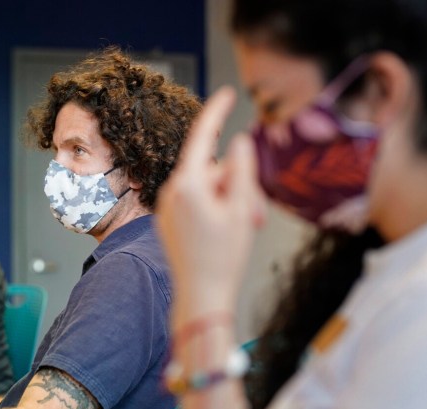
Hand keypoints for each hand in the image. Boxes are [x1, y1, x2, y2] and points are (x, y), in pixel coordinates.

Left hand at [156, 86, 265, 325]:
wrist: (201, 297)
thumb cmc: (223, 258)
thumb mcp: (242, 209)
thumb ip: (242, 170)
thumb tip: (239, 142)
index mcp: (188, 185)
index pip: (203, 137)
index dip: (216, 112)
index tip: (226, 93)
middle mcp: (172, 192)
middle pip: (213, 169)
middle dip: (239, 184)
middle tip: (258, 213)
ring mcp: (168, 207)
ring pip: (207, 188)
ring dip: (230, 201)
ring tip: (245, 227)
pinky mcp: (169, 221)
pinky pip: (195, 202)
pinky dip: (215, 209)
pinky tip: (226, 232)